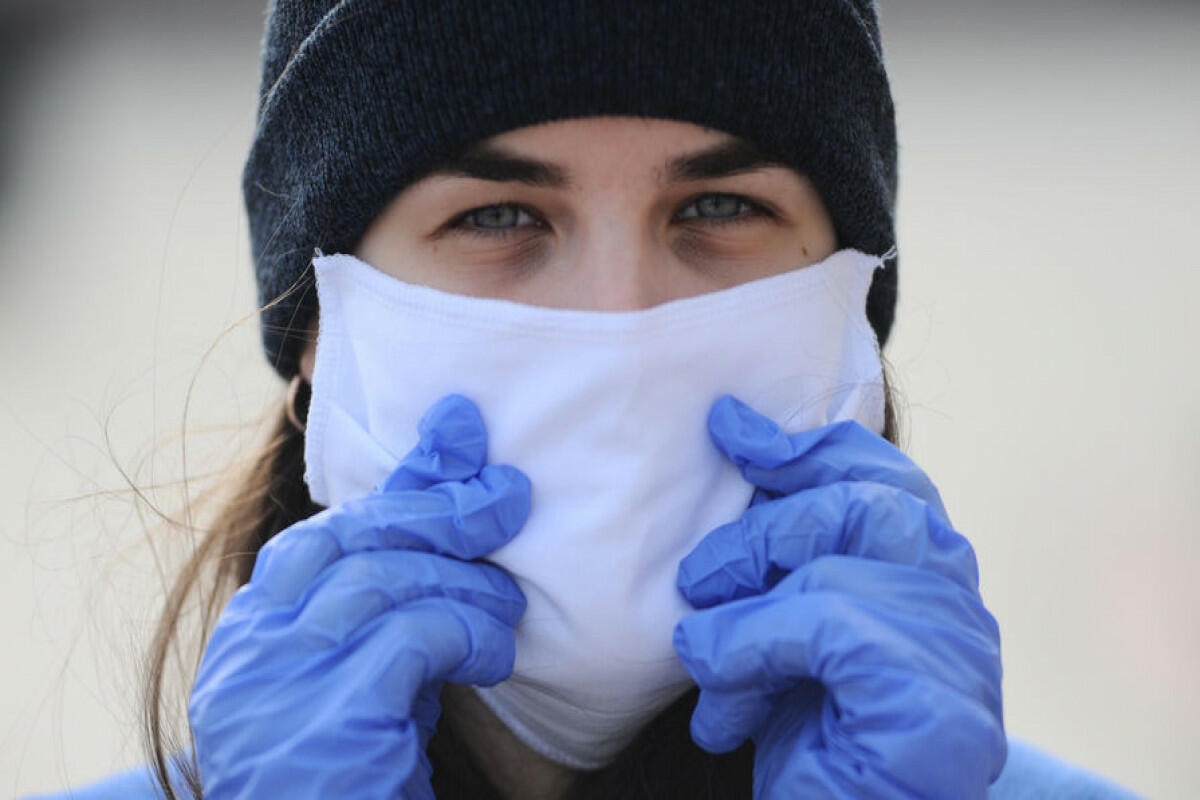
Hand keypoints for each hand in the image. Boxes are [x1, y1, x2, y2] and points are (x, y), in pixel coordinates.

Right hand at [188, 395, 529, 799]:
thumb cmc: (347, 778)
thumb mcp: (366, 681)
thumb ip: (389, 613)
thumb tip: (454, 536)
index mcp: (254, 632)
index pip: (329, 530)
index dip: (401, 478)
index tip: (459, 433)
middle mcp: (255, 648)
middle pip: (353, 537)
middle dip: (440, 507)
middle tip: (508, 497)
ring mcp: (281, 682)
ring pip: (385, 580)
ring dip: (464, 584)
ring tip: (508, 607)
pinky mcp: (328, 719)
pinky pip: (412, 638)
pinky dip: (467, 633)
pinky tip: (496, 654)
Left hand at [673, 396, 1004, 798]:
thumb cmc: (812, 730)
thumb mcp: (788, 627)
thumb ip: (786, 556)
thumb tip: (736, 447)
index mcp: (929, 572)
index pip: (883, 478)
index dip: (806, 446)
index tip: (729, 428)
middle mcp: (956, 602)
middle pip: (861, 507)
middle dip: (762, 531)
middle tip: (697, 578)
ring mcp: (957, 653)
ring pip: (836, 569)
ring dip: (746, 604)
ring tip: (696, 651)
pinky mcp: (935, 706)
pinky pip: (828, 631)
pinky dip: (753, 651)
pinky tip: (721, 708)